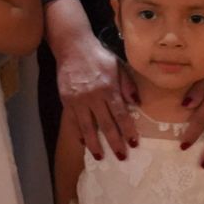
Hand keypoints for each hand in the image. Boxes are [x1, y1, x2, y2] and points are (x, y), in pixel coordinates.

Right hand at [55, 33, 137, 159]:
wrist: (73, 47)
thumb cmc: (99, 56)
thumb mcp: (118, 65)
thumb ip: (127, 85)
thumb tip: (137, 103)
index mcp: (109, 88)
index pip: (120, 114)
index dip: (128, 130)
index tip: (133, 143)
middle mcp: (93, 96)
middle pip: (106, 124)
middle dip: (114, 142)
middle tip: (121, 156)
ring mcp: (78, 100)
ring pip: (87, 127)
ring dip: (94, 144)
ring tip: (100, 157)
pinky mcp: (66, 100)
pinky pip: (73, 121)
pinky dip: (78, 133)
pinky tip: (83, 143)